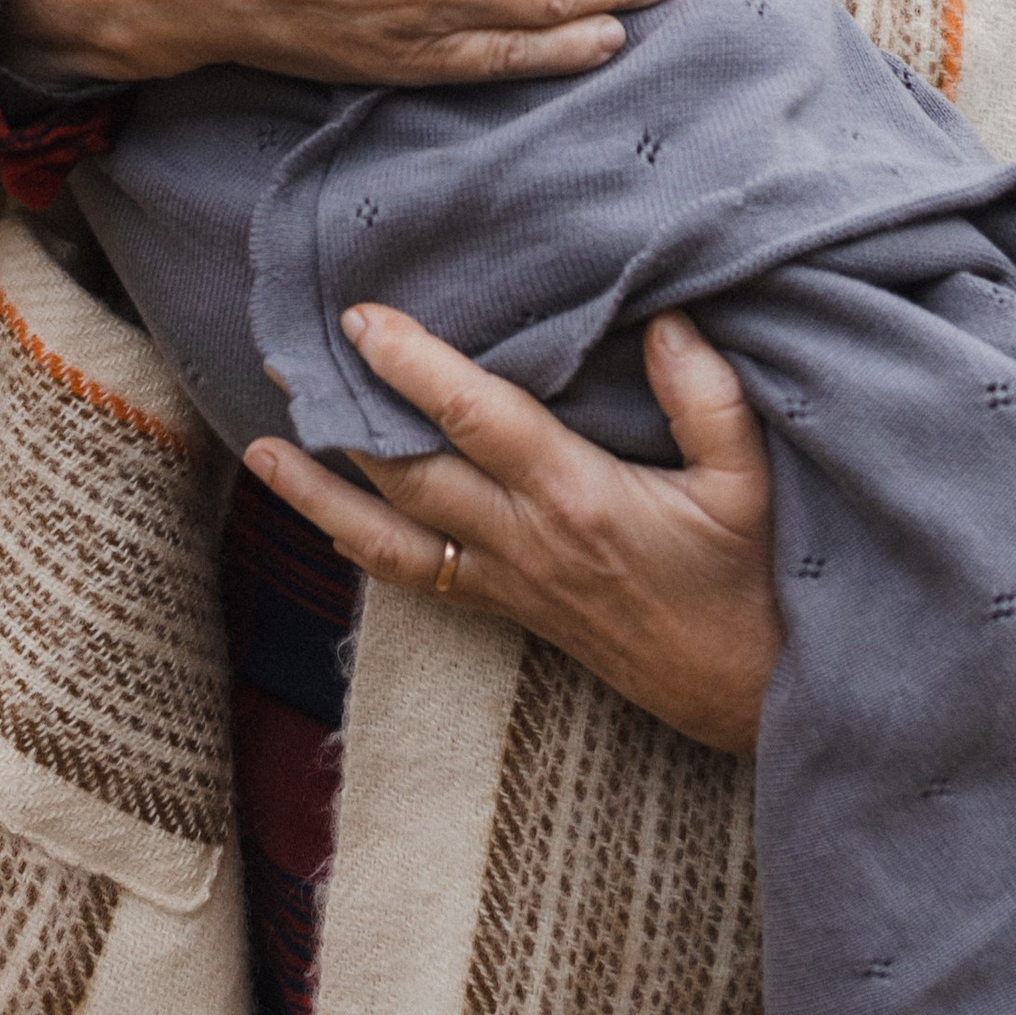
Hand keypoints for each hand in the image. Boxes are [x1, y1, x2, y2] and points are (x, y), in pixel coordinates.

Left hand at [245, 303, 780, 757]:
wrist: (753, 695)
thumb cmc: (755, 581)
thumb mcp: (751, 481)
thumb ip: (707, 397)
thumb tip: (663, 319)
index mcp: (578, 498)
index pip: (478, 419)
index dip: (415, 367)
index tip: (361, 319)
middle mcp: (526, 542)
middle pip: (409, 474)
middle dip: (343, 414)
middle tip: (287, 357)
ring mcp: (509, 583)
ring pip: (390, 538)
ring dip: (321, 493)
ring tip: (260, 449)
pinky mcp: (509, 611)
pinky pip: (415, 578)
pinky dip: (362, 546)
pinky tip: (326, 520)